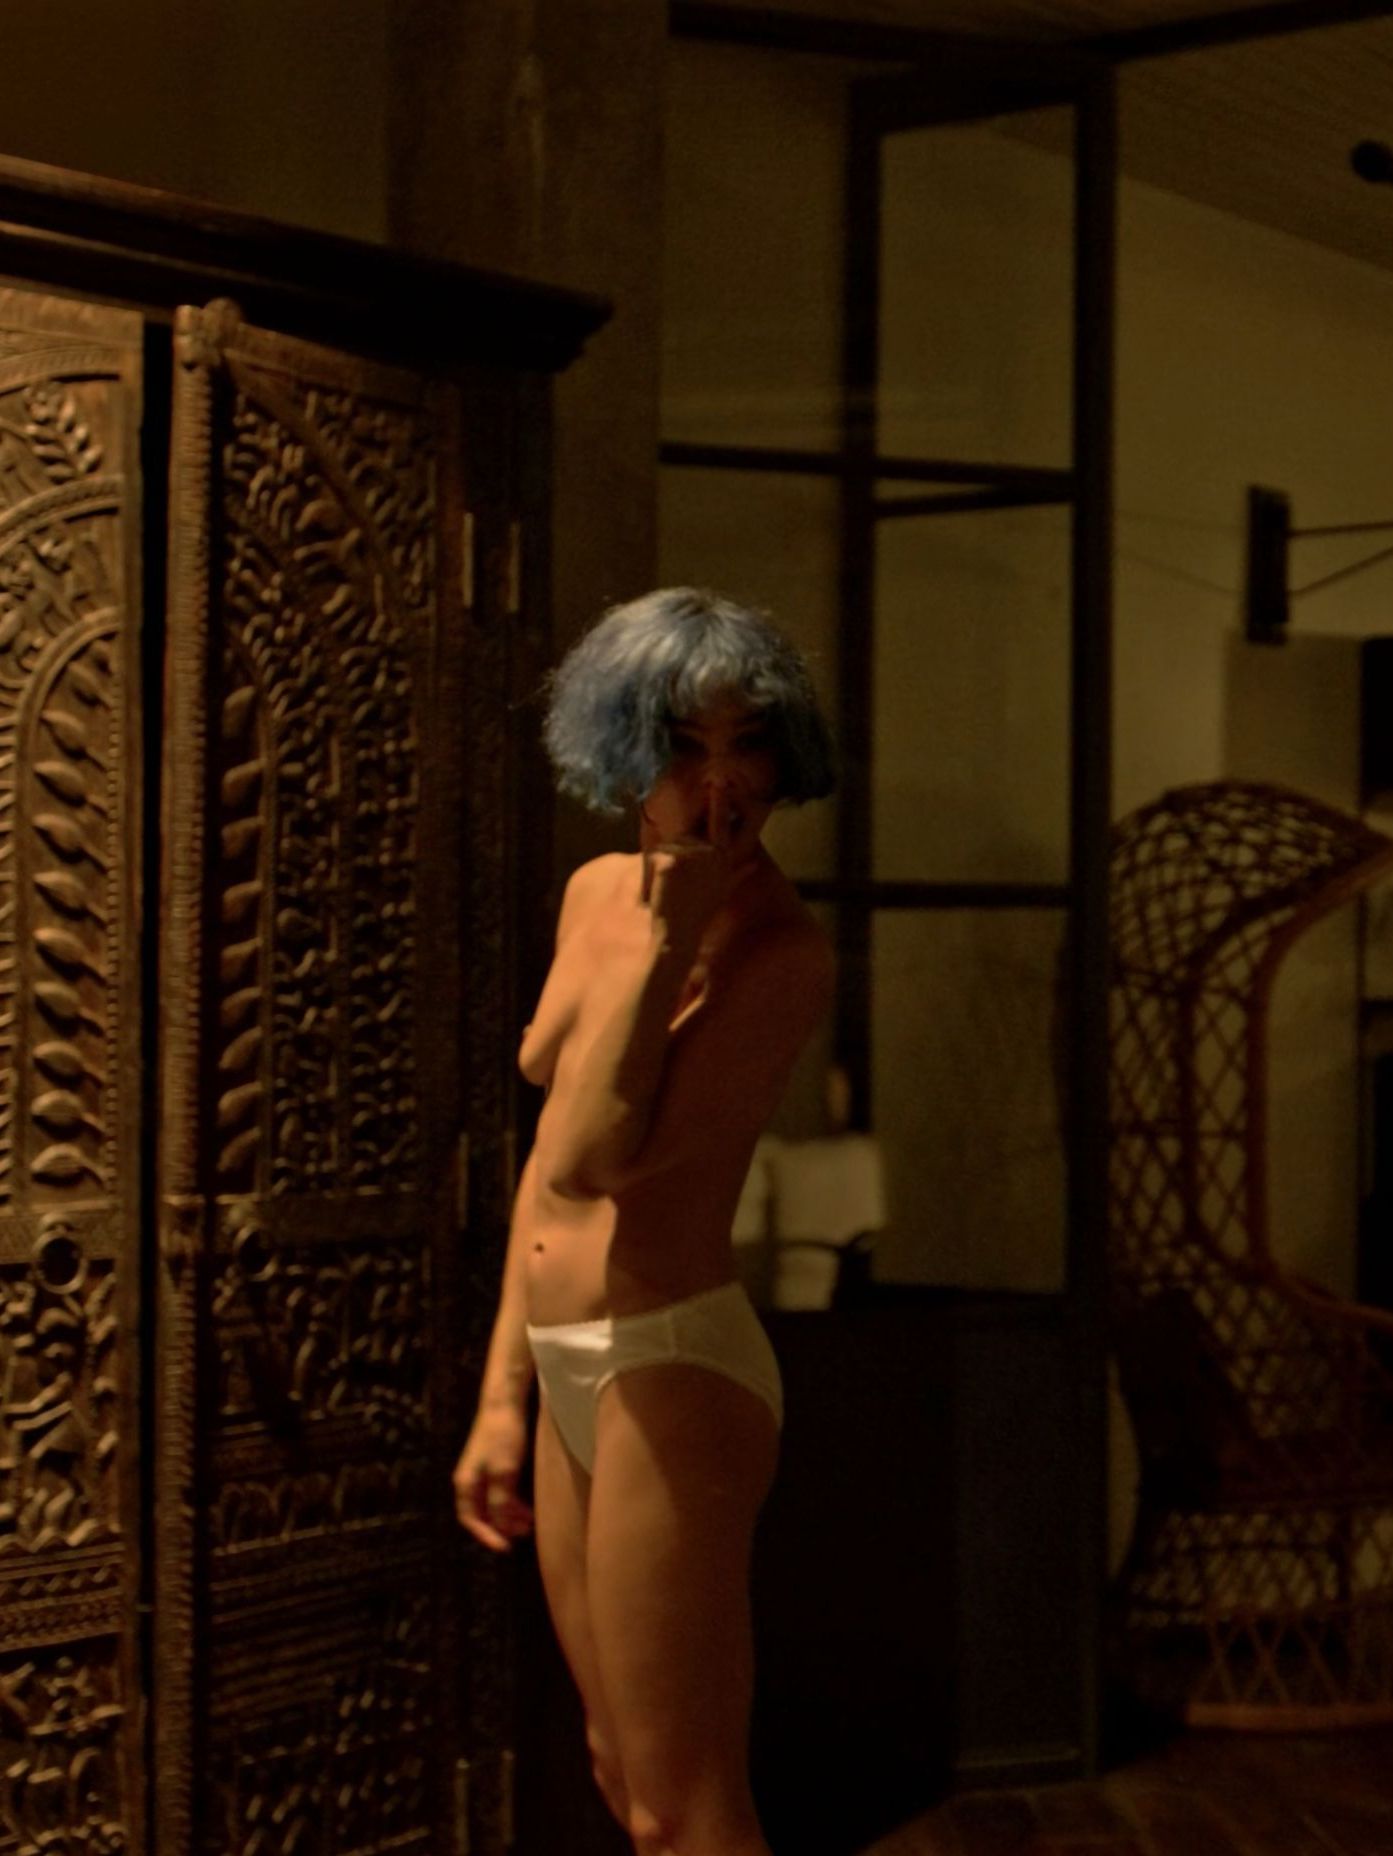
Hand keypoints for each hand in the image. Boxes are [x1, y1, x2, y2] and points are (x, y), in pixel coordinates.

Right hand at [453, 1403, 533, 1550]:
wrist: (505, 1403)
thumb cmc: (503, 1438)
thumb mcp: (504, 1474)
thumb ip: (500, 1503)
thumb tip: (502, 1528)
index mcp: (466, 1484)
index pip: (470, 1519)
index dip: (486, 1536)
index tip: (505, 1547)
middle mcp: (470, 1480)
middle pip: (482, 1513)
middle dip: (501, 1526)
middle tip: (523, 1535)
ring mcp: (481, 1471)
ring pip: (492, 1503)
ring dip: (509, 1515)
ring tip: (529, 1523)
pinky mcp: (493, 1463)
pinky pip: (500, 1492)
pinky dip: (512, 1502)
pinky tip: (527, 1507)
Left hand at [642, 785, 738, 952]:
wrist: (678, 933)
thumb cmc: (699, 913)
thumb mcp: (723, 891)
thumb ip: (739, 875)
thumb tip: (755, 862)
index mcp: (722, 860)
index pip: (724, 827)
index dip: (722, 804)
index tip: (723, 783)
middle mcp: (710, 854)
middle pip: (711, 822)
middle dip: (717, 801)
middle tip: (719, 780)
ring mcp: (690, 856)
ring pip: (672, 842)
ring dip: (666, 855)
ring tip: (670, 881)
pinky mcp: (670, 860)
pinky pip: (655, 853)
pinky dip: (652, 867)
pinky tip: (656, 885)